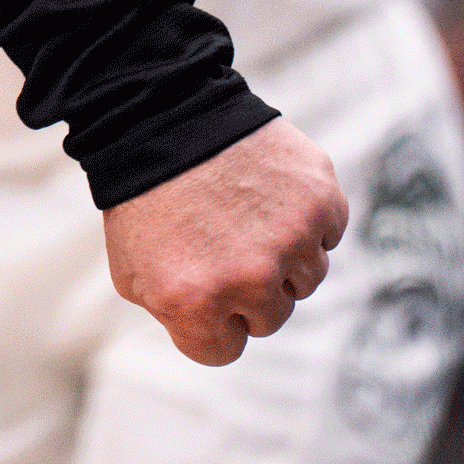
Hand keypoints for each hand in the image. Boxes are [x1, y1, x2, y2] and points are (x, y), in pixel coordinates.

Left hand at [103, 114, 348, 365]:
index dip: (211, 321)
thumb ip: (178, 316)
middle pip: (270, 318)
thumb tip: (223, 334)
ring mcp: (291, 240)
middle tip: (220, 243)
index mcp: (194, 302)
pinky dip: (306, 219)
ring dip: (282, 256)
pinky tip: (268, 193)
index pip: (225, 350)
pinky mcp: (321, 202)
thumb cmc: (144, 197)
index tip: (201, 290)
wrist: (164, 114)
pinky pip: (328, 235)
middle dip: (247, 290)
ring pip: (307, 280)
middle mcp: (249, 278)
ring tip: (243, 213)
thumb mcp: (134, 271)